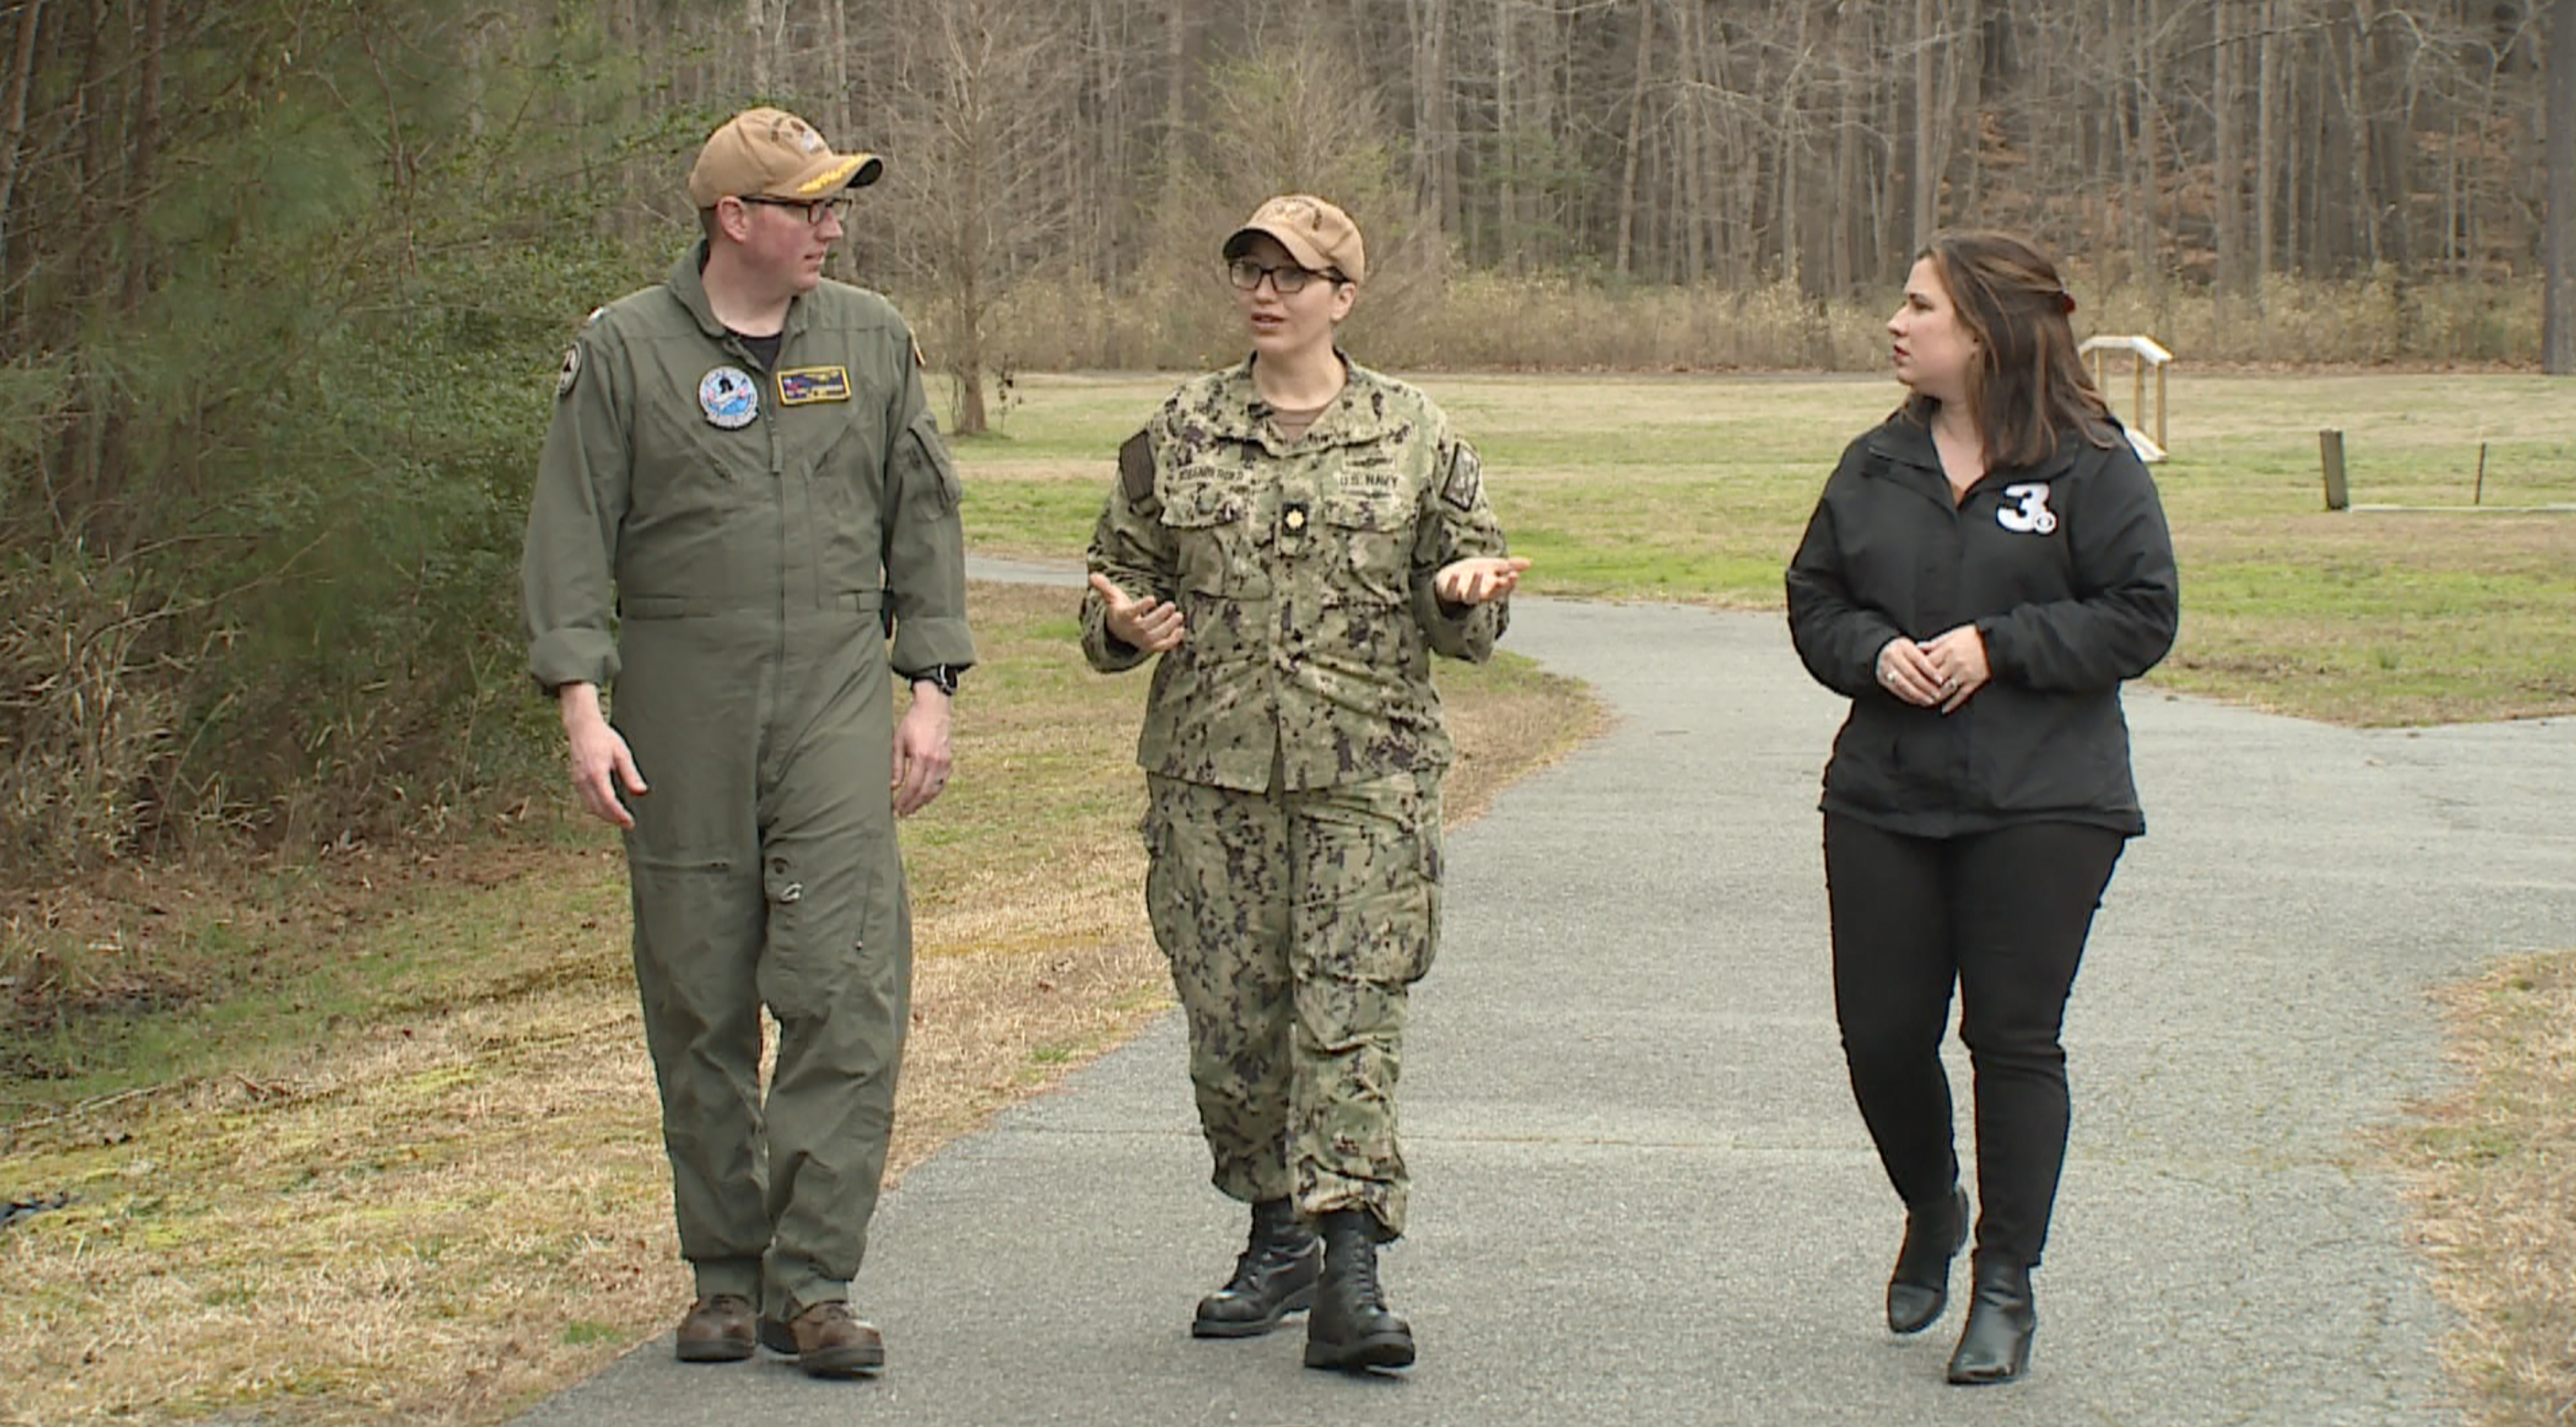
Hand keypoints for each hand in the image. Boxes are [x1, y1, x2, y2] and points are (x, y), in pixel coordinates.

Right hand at [559, 683, 645, 828]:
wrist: (582, 728)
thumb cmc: (603, 738)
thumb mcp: (622, 754)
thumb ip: (631, 774)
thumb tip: (641, 791)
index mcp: (596, 773)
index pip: (608, 801)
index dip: (619, 814)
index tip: (630, 822)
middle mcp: (584, 780)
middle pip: (598, 808)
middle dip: (613, 819)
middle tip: (628, 824)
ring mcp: (577, 781)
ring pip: (590, 807)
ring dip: (605, 816)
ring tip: (620, 819)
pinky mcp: (576, 781)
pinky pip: (586, 800)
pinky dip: (597, 808)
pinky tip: (608, 808)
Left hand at [891, 684, 952, 817]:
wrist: (934, 709)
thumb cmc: (913, 722)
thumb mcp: (898, 742)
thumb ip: (896, 765)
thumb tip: (893, 786)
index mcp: (922, 757)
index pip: (913, 786)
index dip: (905, 800)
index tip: (896, 809)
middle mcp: (936, 762)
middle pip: (925, 792)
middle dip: (913, 805)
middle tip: (902, 814)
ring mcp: (945, 762)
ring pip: (935, 790)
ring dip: (923, 802)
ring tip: (912, 809)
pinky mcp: (949, 761)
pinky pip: (941, 783)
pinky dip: (933, 792)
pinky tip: (924, 796)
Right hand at [1088, 572, 1185, 652]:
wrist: (1120, 630)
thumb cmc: (1119, 609)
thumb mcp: (1111, 597)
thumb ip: (1104, 587)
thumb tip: (1093, 576)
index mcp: (1123, 617)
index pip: (1132, 613)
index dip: (1142, 606)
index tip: (1152, 598)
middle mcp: (1132, 631)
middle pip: (1145, 626)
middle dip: (1159, 617)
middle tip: (1171, 605)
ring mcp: (1142, 640)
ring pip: (1155, 637)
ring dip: (1168, 627)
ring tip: (1179, 615)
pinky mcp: (1150, 646)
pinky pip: (1161, 647)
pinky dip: (1172, 641)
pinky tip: (1181, 629)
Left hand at [1432, 556, 1531, 605]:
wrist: (1449, 577)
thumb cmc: (1474, 573)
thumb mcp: (1492, 566)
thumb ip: (1510, 566)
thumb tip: (1530, 563)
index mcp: (1491, 588)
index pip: (1503, 589)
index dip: (1509, 584)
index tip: (1515, 575)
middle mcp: (1479, 594)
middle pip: (1490, 594)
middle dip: (1498, 587)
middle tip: (1505, 578)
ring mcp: (1464, 594)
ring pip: (1471, 596)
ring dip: (1475, 586)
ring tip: (1479, 573)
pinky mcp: (1449, 591)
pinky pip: (1450, 590)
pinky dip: (1453, 583)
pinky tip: (1455, 574)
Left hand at [1920, 624, 1991, 713]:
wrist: (1996, 642)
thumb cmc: (1974, 636)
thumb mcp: (1953, 635)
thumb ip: (1935, 643)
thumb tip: (1918, 647)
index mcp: (1947, 650)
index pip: (1926, 664)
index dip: (1916, 671)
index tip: (1908, 676)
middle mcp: (1954, 663)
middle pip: (1933, 679)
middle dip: (1922, 687)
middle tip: (1913, 693)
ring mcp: (1965, 674)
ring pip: (1945, 690)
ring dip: (1934, 697)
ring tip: (1925, 702)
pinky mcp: (1974, 682)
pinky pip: (1961, 696)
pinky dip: (1952, 704)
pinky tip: (1944, 709)